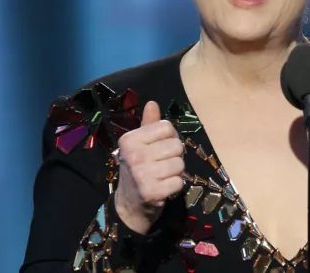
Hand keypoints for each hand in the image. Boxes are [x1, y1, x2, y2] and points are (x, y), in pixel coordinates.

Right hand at [113, 101, 185, 233]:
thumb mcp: (139, 145)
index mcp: (130, 140)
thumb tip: (152, 103)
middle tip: (161, 165)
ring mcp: (141, 174)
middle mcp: (133, 155)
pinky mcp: (152, 192)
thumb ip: (148, 125)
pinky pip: (179, 182)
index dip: (169, 138)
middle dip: (174, 156)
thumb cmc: (138, 169)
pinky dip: (175, 186)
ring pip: (180, 164)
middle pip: (176, 145)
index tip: (159, 149)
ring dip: (176, 172)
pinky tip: (164, 188)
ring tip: (162, 177)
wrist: (130, 205)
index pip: (167, 127)